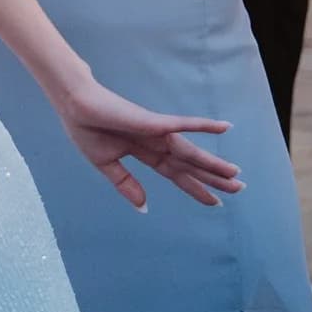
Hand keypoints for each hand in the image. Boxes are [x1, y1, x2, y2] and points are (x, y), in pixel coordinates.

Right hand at [54, 77, 243, 210]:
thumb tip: (144, 207)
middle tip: (239, 189)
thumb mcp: (105, 164)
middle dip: (212, 178)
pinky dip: (203, 126)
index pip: (175, 173)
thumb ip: (126, 184)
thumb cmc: (85, 128)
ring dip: (213, 163)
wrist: (73, 105)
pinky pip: (182, 124)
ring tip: (236, 174)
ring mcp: (156, 132)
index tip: (215, 202)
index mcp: (143, 152)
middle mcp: (155, 142)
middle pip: (189, 164)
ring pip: (191, 151)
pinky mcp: (153, 122)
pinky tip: (224, 127)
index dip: (194, 187)